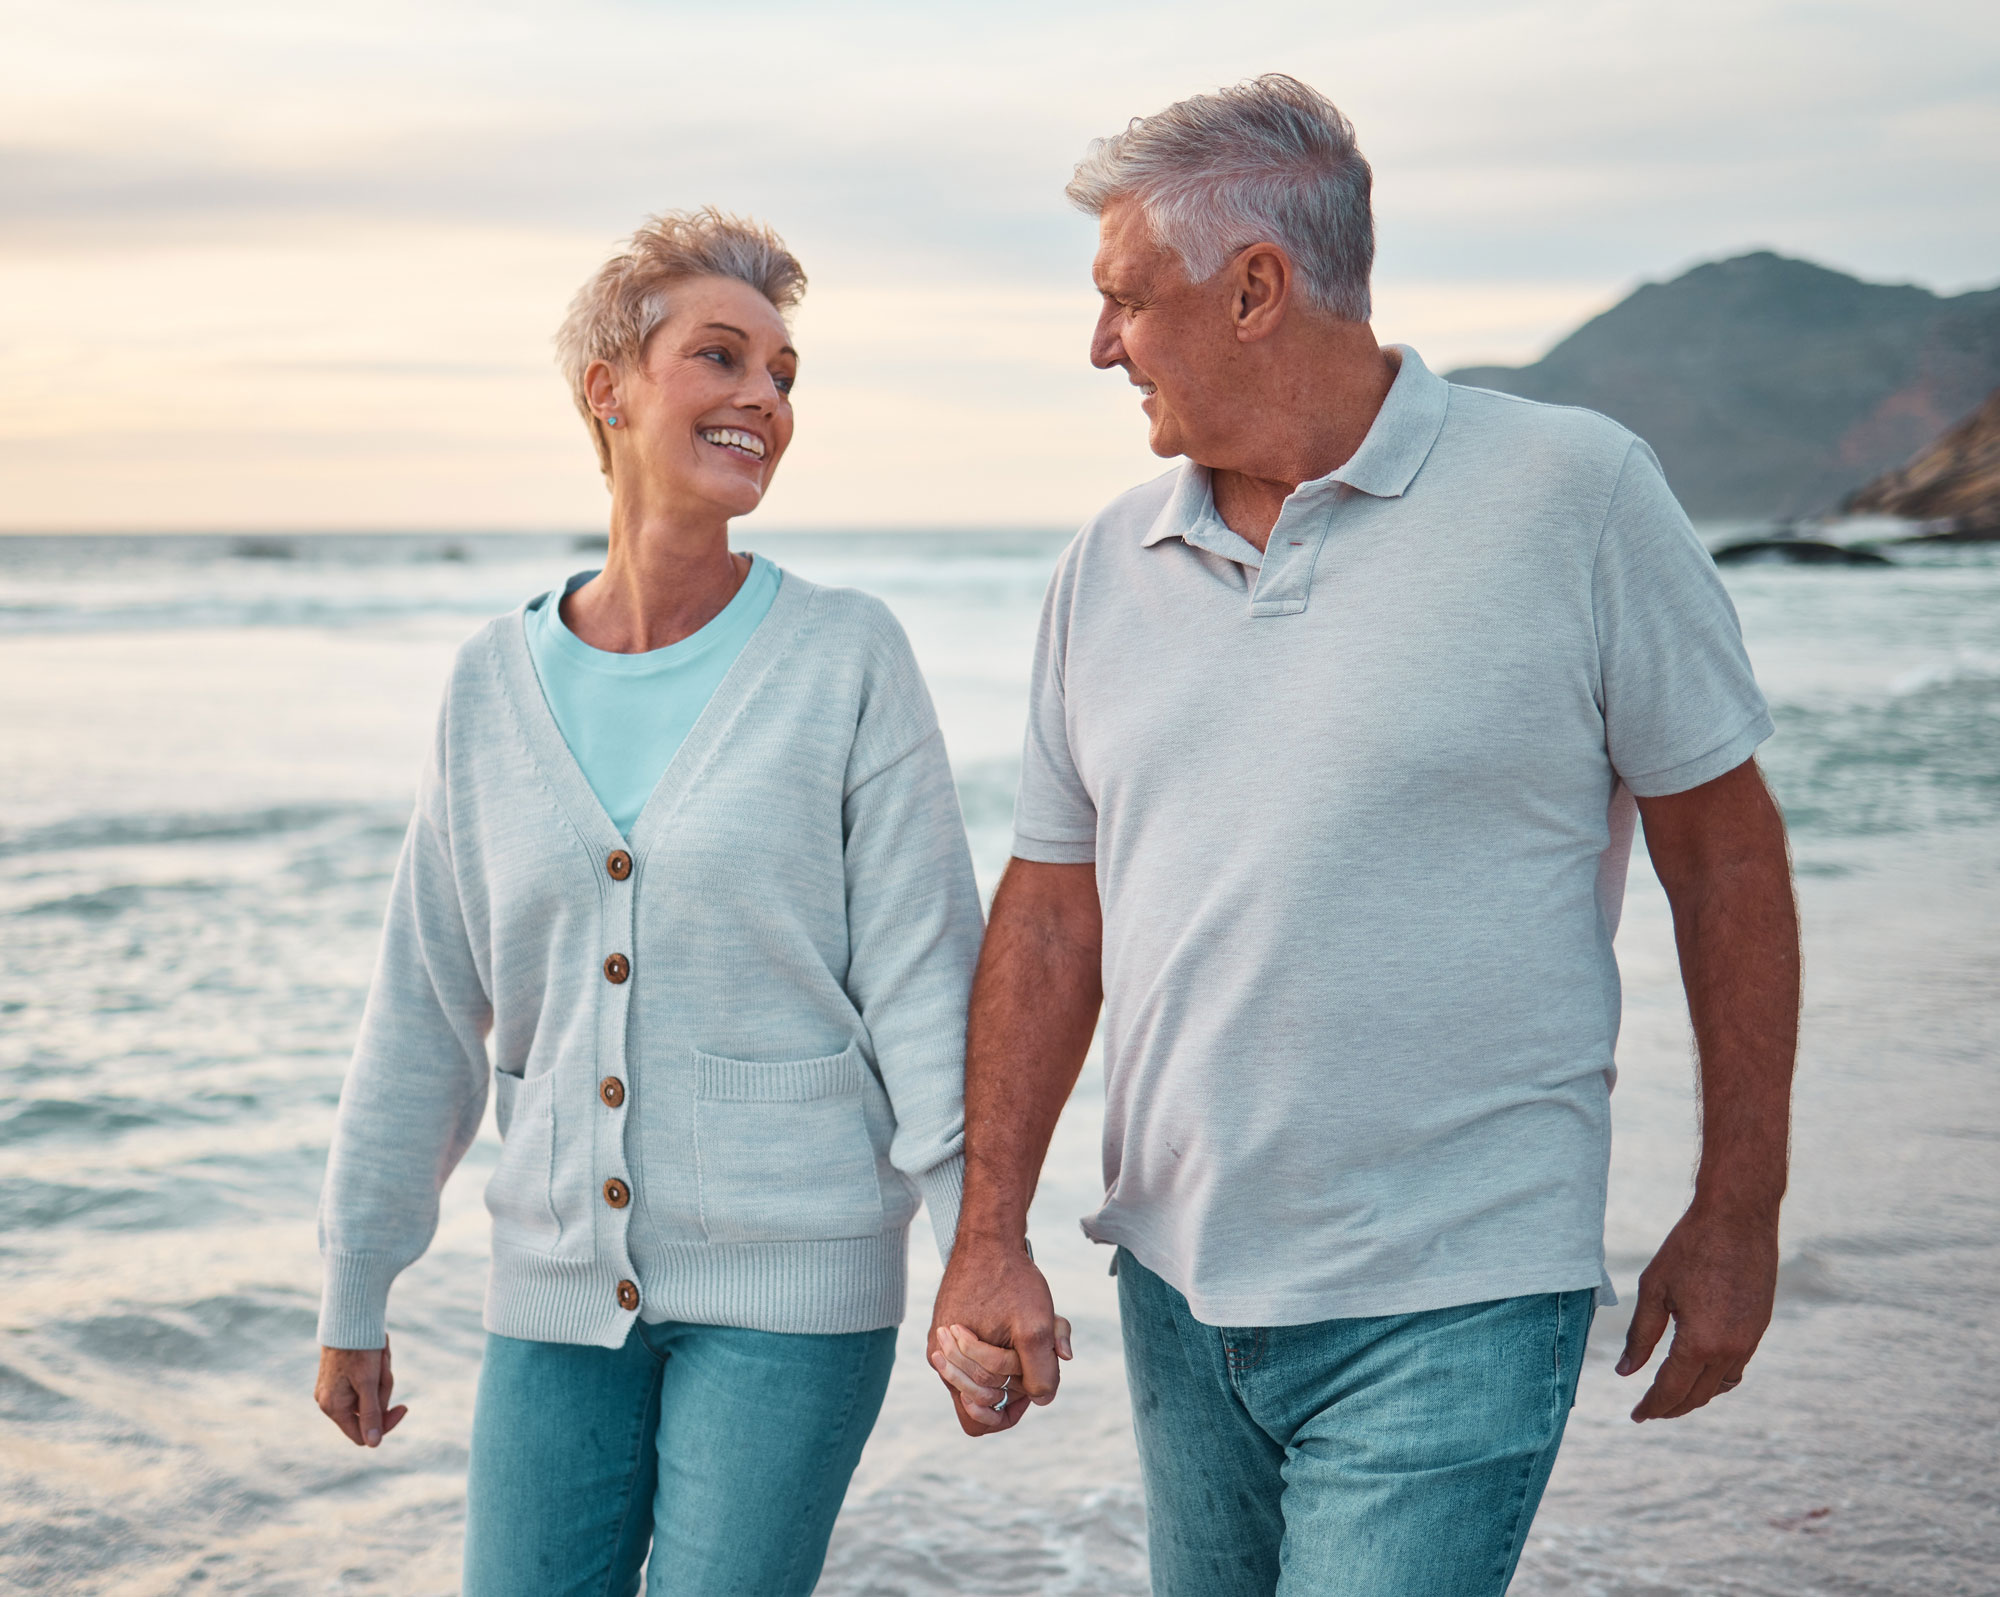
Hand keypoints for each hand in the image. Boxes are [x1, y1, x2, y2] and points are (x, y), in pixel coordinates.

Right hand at [315, 1338, 408, 1447]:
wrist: (348, 1317)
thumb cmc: (359, 1349)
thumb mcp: (369, 1383)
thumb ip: (371, 1414)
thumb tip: (373, 1444)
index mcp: (333, 1408)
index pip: (362, 1434)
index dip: (385, 1423)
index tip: (404, 1406)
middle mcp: (330, 1402)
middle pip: (369, 1411)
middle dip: (383, 1388)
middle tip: (384, 1363)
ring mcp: (334, 1389)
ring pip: (370, 1394)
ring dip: (382, 1375)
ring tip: (379, 1353)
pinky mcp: (340, 1377)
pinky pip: (365, 1382)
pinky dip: (376, 1369)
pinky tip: (377, 1352)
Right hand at [929, 1235, 1070, 1435]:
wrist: (990, 1238)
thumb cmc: (1011, 1279)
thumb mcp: (1036, 1325)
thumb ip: (1041, 1371)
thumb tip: (1042, 1400)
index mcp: (952, 1366)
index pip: (978, 1418)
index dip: (1010, 1410)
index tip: (1031, 1386)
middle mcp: (942, 1361)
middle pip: (984, 1397)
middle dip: (1016, 1378)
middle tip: (1035, 1346)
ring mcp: (945, 1345)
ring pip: (984, 1375)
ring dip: (1013, 1360)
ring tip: (1029, 1328)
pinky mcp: (952, 1329)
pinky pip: (980, 1355)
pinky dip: (1005, 1345)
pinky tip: (1018, 1319)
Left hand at [1618, 1204, 1778, 1420]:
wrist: (1738, 1218)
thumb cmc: (1689, 1248)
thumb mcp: (1654, 1289)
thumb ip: (1640, 1335)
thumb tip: (1624, 1372)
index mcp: (1700, 1343)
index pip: (1671, 1390)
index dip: (1652, 1406)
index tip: (1635, 1416)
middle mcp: (1730, 1350)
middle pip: (1697, 1395)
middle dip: (1671, 1407)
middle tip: (1648, 1410)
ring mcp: (1750, 1341)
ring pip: (1720, 1386)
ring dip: (1695, 1396)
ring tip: (1670, 1396)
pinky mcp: (1759, 1328)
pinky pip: (1736, 1368)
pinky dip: (1715, 1378)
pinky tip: (1697, 1372)